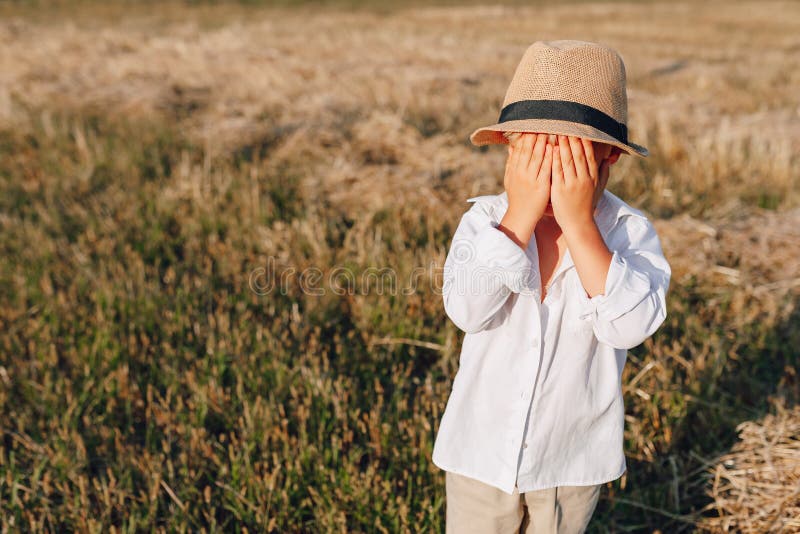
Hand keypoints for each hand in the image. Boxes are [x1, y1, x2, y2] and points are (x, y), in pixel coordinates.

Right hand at [499, 133, 553, 247]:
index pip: (519, 149)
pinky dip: (549, 158)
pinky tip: (554, 148)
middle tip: (543, 123)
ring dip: (543, 143)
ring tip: (550, 131)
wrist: (521, 216)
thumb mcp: (509, 179)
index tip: (532, 125)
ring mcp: (531, 179)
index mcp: (514, 170)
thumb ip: (511, 162)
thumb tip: (511, 146)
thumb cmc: (517, 197)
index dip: (525, 136)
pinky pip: (546, 169)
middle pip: (528, 150)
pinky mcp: (541, 186)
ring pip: (537, 157)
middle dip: (535, 136)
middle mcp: (521, 173)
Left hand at [550, 135, 608, 231]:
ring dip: (563, 145)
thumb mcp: (598, 189)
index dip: (585, 142)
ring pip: (568, 161)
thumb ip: (603, 173)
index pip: (589, 155)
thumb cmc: (586, 205)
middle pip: (578, 155)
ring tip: (558, 133)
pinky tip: (552, 149)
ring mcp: (572, 184)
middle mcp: (583, 179)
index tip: (580, 130)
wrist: (579, 224)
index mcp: (592, 177)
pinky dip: (555, 159)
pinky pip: (557, 171)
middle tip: (567, 126)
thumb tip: (608, 159)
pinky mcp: (560, 190)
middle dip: (573, 140)